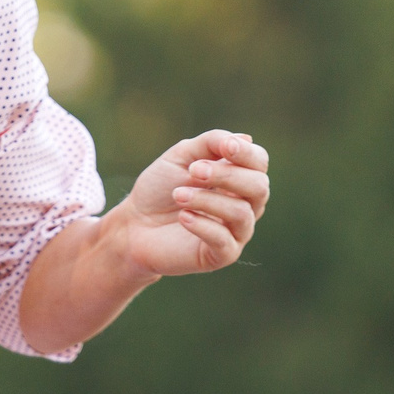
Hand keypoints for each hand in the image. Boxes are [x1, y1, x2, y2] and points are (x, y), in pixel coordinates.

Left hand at [115, 129, 269, 276]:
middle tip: (194, 171)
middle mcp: (245, 204)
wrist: (134, 225)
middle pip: (259, 187)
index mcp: (238, 178)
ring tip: (178, 196)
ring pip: (241, 213)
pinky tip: (183, 216)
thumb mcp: (181, 156)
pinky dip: (202, 224)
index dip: (246, 153)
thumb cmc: (160, 189)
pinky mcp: (223, 255)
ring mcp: (236, 231)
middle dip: (227, 175)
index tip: (224, 147)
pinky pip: (224, 240)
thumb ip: (211, 143)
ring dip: (207, 200)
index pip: (259, 162)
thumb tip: (246, 138)